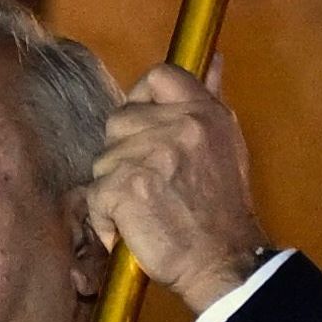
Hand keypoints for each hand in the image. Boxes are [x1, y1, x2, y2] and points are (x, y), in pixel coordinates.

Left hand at [83, 64, 269, 319]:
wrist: (223, 262)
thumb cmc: (222, 210)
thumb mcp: (226, 145)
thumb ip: (209, 100)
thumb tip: (213, 59)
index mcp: (204, 113)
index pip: (159, 76)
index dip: (143, 98)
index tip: (146, 126)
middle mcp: (180, 127)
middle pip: (119, 120)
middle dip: (124, 153)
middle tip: (151, 184)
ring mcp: (151, 155)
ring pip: (103, 159)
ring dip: (114, 188)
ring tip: (145, 210)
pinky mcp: (126, 187)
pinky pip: (95, 194)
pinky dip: (107, 218)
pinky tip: (131, 229)